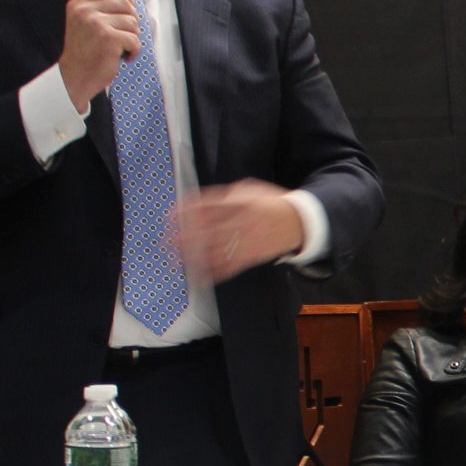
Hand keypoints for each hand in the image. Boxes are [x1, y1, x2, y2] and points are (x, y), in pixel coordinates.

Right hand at [59, 0, 140, 112]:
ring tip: (120, 47)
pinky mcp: (109, 38)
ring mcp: (97, 24)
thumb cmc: (82, 53)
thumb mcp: (82, 23)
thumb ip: (98, 10)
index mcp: (79, 5)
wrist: (74, 77)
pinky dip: (134, 51)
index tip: (128, 1)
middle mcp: (86, 11)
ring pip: (132, 22)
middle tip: (125, 33)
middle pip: (124, 3)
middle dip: (131, 19)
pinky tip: (124, 57)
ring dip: (132, 37)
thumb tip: (127, 1)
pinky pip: (135, 39)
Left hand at [172, 180, 305, 282]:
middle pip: (207, 231)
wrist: (300, 222)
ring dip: (193, 257)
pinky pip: (229, 267)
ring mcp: (247, 242)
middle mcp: (242, 222)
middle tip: (166, 241)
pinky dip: (212, 273)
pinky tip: (197, 276)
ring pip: (215, 251)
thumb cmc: (271, 203)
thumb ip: (225, 195)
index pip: (207, 206)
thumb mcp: (250, 189)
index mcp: (240, 203)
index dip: (186, 211)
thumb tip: (200, 203)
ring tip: (175, 260)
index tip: (170, 216)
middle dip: (184, 237)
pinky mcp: (252, 257)